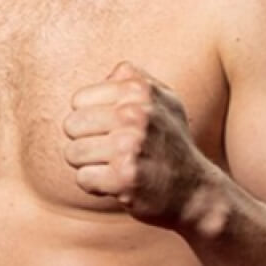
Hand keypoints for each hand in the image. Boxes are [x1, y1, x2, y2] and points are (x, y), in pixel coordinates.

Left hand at [62, 61, 211, 227]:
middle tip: (109, 150)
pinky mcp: (125, 178)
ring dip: (88, 164)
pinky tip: (117, 183)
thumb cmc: (170, 141)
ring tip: (114, 165)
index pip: (78, 100)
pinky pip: (82, 178)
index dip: (90, 117)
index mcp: (139, 91)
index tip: (111, 129)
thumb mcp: (163, 99)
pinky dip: (96, 185)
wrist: (195, 190)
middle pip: (70, 126)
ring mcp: (129, 147)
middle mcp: (135, 115)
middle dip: (84, 141)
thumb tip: (104, 76)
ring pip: (72, 153)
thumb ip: (133, 78)